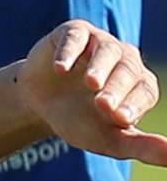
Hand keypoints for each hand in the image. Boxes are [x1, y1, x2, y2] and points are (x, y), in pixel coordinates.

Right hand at [16, 22, 166, 164]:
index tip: (119, 119)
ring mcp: (98, 44)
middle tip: (102, 105)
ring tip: (91, 82)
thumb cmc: (77, 119)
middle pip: (128, 70)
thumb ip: (141, 147)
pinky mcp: (72, 34)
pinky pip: (75, 37)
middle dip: (117, 88)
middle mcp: (124, 60)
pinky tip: (60, 69)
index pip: (144, 92)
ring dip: (100, 66)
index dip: (133, 103)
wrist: (37, 102)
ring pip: (107, 50)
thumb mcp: (108, 139)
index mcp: (138, 85)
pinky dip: (68, 52)